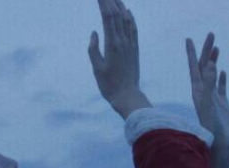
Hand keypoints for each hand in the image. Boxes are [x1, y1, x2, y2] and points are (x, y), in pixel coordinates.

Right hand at [88, 0, 150, 114]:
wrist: (127, 96)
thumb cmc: (109, 85)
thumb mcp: (96, 68)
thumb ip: (93, 49)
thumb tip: (95, 32)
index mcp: (112, 44)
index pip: (107, 17)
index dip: (103, 3)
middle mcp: (123, 41)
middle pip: (117, 15)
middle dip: (110, 1)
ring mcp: (130, 45)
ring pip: (126, 19)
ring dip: (120, 6)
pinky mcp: (135, 50)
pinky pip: (133, 29)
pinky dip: (130, 18)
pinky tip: (128, 12)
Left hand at [186, 32, 228, 167]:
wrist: (219, 152)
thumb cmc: (212, 134)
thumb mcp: (209, 107)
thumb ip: (209, 87)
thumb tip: (209, 65)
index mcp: (198, 95)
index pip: (194, 70)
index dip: (191, 55)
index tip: (189, 40)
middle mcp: (203, 96)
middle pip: (203, 69)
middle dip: (205, 52)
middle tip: (210, 34)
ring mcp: (212, 101)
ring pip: (212, 77)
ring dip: (213, 62)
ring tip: (216, 48)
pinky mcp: (222, 108)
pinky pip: (221, 89)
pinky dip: (221, 79)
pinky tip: (223, 71)